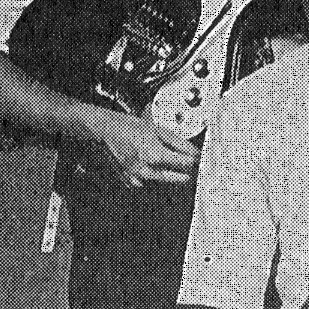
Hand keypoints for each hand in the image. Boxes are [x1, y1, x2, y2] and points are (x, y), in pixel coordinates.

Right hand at [82, 106, 198, 185]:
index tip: (201, 159)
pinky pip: (147, 181)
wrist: (107, 129)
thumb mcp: (159, 130)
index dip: (196, 161)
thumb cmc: (130, 126)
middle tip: (191, 164)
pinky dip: (153, 175)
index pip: (184, 164)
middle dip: (186, 171)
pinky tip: (153, 166)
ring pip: (162, 180)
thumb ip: (179, 143)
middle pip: (176, 177)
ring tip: (172, 163)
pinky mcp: (129, 179)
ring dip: (171, 174)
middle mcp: (145, 169)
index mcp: (155, 155)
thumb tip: (195, 152)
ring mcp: (135, 176)